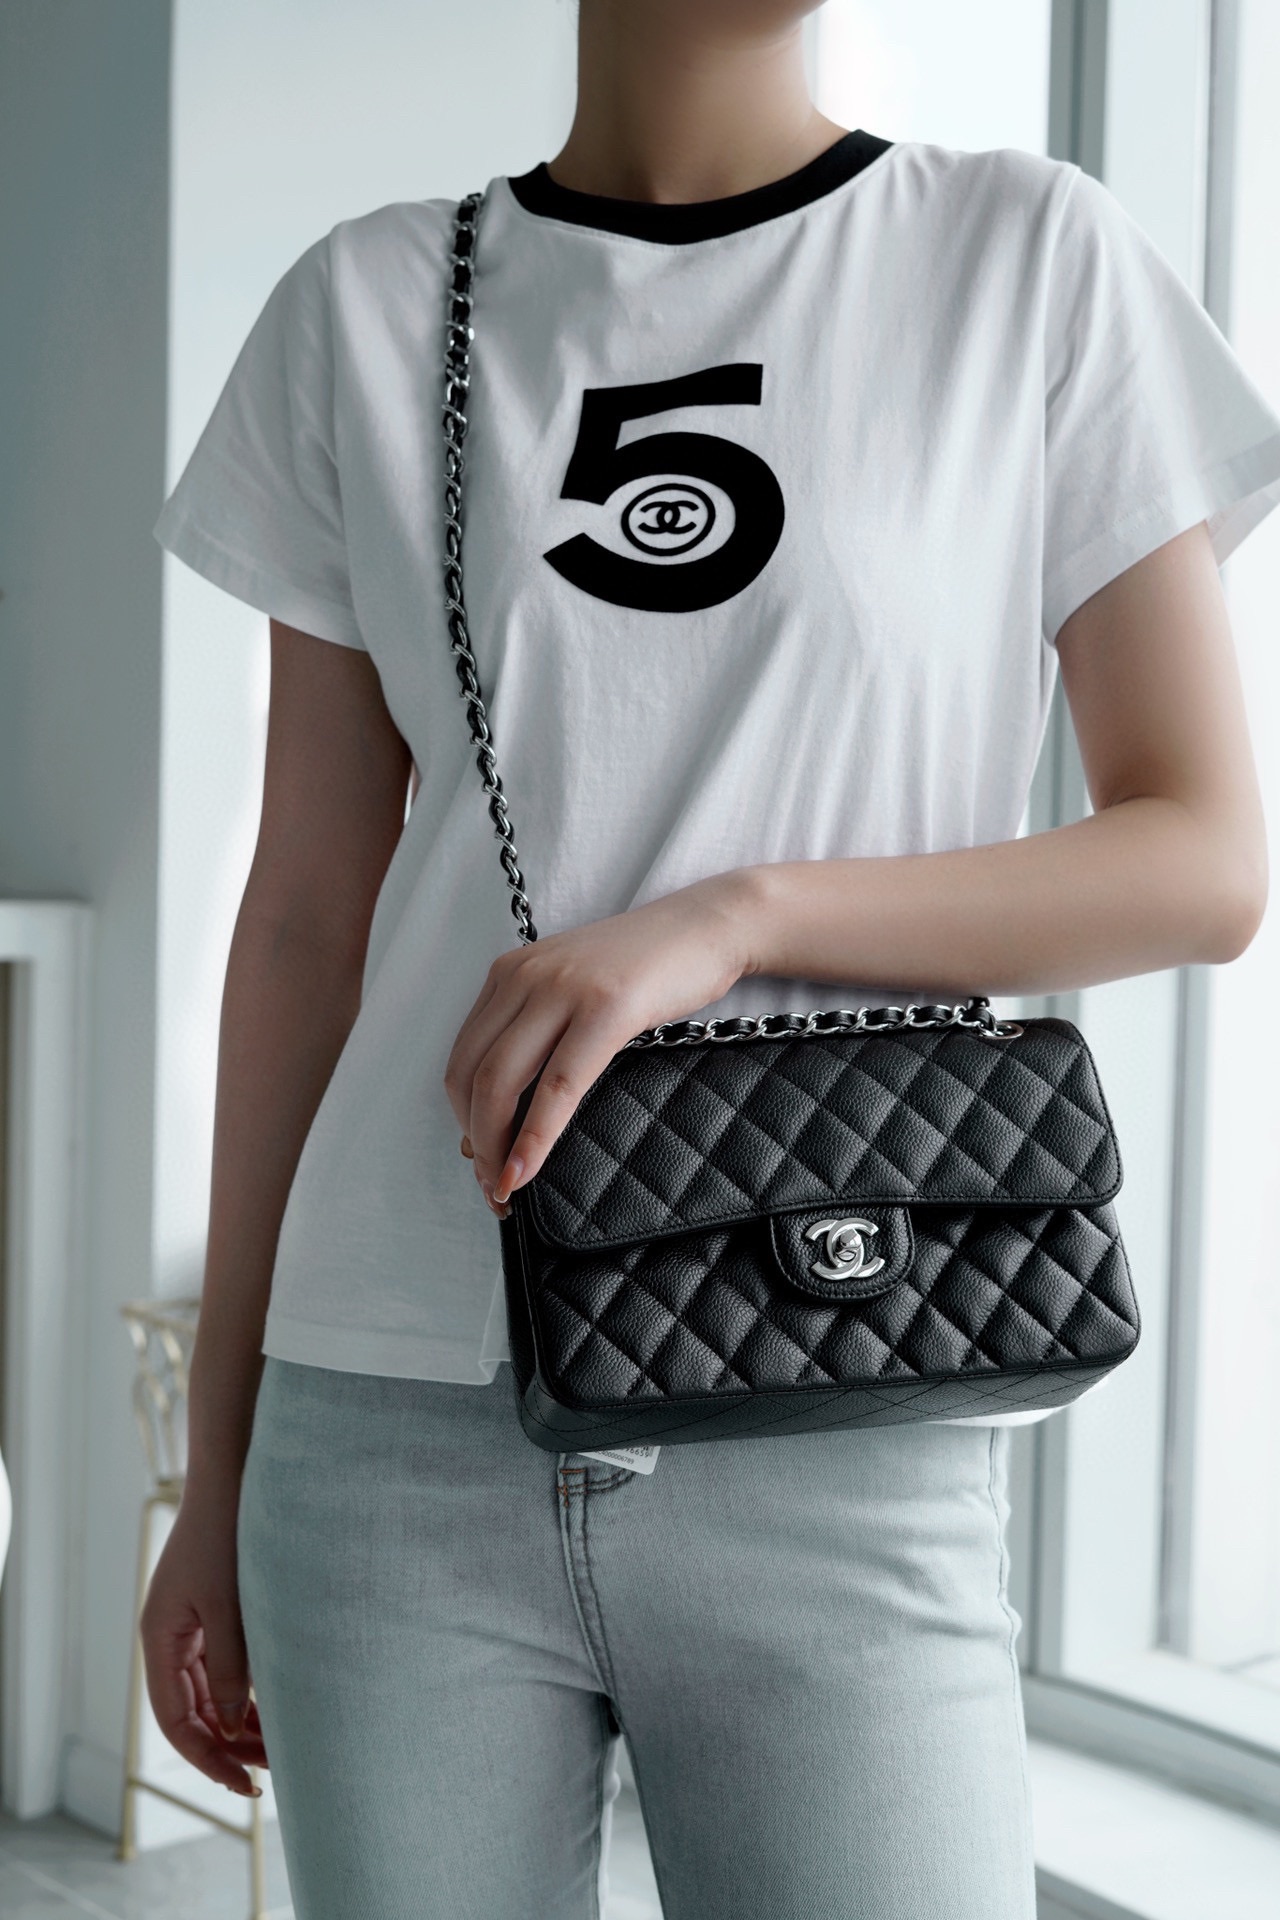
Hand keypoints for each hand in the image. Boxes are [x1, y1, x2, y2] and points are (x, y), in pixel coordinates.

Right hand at [140, 1491, 267, 1795]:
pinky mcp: (213, 1615)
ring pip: (210, 1695)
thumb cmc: (226, 1536)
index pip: (175, 1720)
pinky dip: (246, 1694)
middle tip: (271, 1774)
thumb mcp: (229, 1607)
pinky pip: (223, 1671)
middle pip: (193, 1713)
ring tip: (280, 1751)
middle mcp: (169, 1639)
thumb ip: (231, 1668)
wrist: (234, 1479)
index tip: (242, 1783)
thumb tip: (235, 1729)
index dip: (207, 1758)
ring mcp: (190, 1628)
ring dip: (240, 1725)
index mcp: (160, 1638)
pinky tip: (275, 1711)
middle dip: (229, 1748)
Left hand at [445, 872, 752, 1208]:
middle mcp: (523, 976)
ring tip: (506, 1188)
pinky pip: (557, 1085)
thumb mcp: (577, 998)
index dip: (463, 1121)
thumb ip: (536, 1045)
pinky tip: (528, 1168)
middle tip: (493, 1188)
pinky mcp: (605, 1007)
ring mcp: (562, 988)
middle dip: (476, 1142)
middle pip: (470, 1075)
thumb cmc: (650, 971)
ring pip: (501, 1082)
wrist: (710, 927)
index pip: (462, 1059)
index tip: (482, 1163)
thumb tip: (493, 1125)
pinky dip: (536, 1135)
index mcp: (509, 974)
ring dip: (495, 1146)